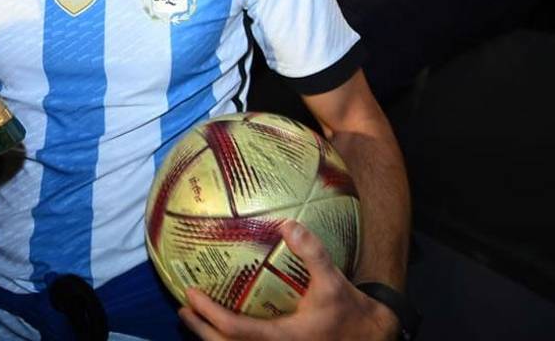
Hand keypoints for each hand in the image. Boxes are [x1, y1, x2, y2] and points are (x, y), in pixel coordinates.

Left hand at [180, 220, 399, 340]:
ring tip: (195, 316)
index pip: (234, 329)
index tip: (192, 295)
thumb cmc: (349, 313)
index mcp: (281, 338)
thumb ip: (312, 252)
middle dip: (200, 328)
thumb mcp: (333, 281)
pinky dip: (231, 337)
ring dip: (211, 335)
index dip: (209, 314)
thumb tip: (289, 224)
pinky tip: (225, 320)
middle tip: (184, 306)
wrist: (370, 338)